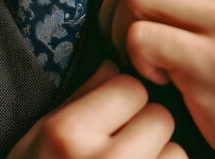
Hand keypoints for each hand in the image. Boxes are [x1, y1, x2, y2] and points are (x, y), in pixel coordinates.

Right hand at [8, 61, 186, 158]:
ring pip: (176, 152)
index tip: (112, 115)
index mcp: (67, 133)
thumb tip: (114, 65)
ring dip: (159, 157)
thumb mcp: (38, 138)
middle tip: (122, 146)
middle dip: (145, 128)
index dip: (123, 100)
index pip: (130, 87)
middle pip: (159, 116)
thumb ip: (78, 98)